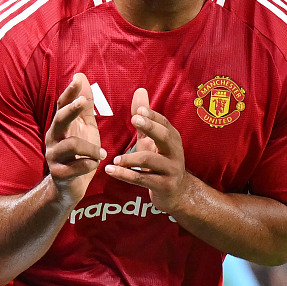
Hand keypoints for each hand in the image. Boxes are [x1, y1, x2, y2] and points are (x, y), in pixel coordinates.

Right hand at [44, 73, 103, 208]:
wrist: (70, 185)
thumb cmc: (79, 153)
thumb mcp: (84, 127)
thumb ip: (84, 106)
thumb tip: (81, 76)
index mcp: (60, 126)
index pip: (62, 105)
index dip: (70, 93)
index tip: (78, 80)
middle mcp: (53, 138)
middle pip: (60, 119)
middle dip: (71, 109)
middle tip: (84, 101)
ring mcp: (54, 156)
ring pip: (71, 145)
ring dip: (91, 148)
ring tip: (102, 153)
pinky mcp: (59, 174)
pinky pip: (75, 167)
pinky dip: (88, 164)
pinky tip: (95, 164)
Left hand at [106, 87, 194, 214]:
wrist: (176, 194)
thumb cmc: (161, 162)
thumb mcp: (153, 140)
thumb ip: (145, 119)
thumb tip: (140, 91)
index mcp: (173, 139)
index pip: (164, 123)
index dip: (152, 116)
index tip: (138, 109)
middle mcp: (175, 153)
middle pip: (165, 137)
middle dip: (150, 127)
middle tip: (134, 119)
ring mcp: (171, 170)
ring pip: (151, 161)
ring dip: (131, 159)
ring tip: (115, 158)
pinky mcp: (164, 186)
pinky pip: (142, 180)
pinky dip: (125, 175)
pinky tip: (110, 170)